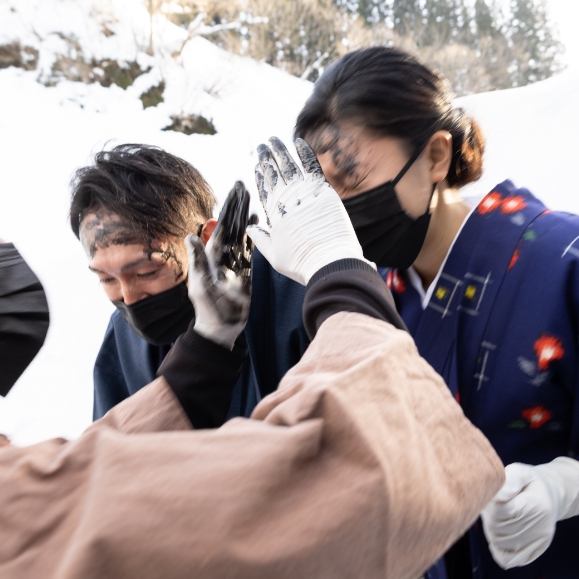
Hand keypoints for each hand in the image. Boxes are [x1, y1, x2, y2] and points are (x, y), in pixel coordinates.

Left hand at [187, 181, 252, 348]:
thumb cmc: (208, 308)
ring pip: (241, 235)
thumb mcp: (200, 285)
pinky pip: (249, 250)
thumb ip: (198, 261)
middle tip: (243, 187)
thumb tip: (189, 236)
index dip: (228, 209)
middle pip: (231, 226)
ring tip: (251, 201)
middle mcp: (222, 256)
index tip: (234, 192)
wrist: (220, 327)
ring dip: (245, 219)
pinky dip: (253, 237)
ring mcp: (234, 263)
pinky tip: (257, 224)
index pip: (221, 227)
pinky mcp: (244, 272)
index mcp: (210, 256)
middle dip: (237, 207)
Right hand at [246, 137, 372, 285]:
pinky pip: (312, 165)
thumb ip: (261, 239)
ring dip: (280, 150)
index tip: (257, 166)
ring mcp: (304, 192)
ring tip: (273, 139)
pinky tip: (298, 141)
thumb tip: (250, 228)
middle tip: (261, 146)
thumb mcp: (274, 256)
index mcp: (273, 214)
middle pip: (273, 172)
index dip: (260, 176)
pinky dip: (304, 152)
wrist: (330, 262)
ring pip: (289, 164)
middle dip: (266, 158)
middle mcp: (286, 199)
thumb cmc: (302, 263)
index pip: (264, 188)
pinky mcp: (323, 190)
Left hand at [481, 458, 578, 567]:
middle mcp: (539, 527)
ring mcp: (536, 542)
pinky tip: (497, 533)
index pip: (500, 511)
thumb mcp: (521, 472)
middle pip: (496, 527)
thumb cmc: (529, 483)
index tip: (490, 493)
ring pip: (498, 541)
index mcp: (536, 505)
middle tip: (490, 503)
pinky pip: (507, 559)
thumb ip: (510, 481)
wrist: (550, 497)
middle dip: (487, 514)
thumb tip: (498, 495)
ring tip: (494, 515)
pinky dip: (497, 549)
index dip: (488, 502)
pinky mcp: (532, 552)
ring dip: (490, 528)